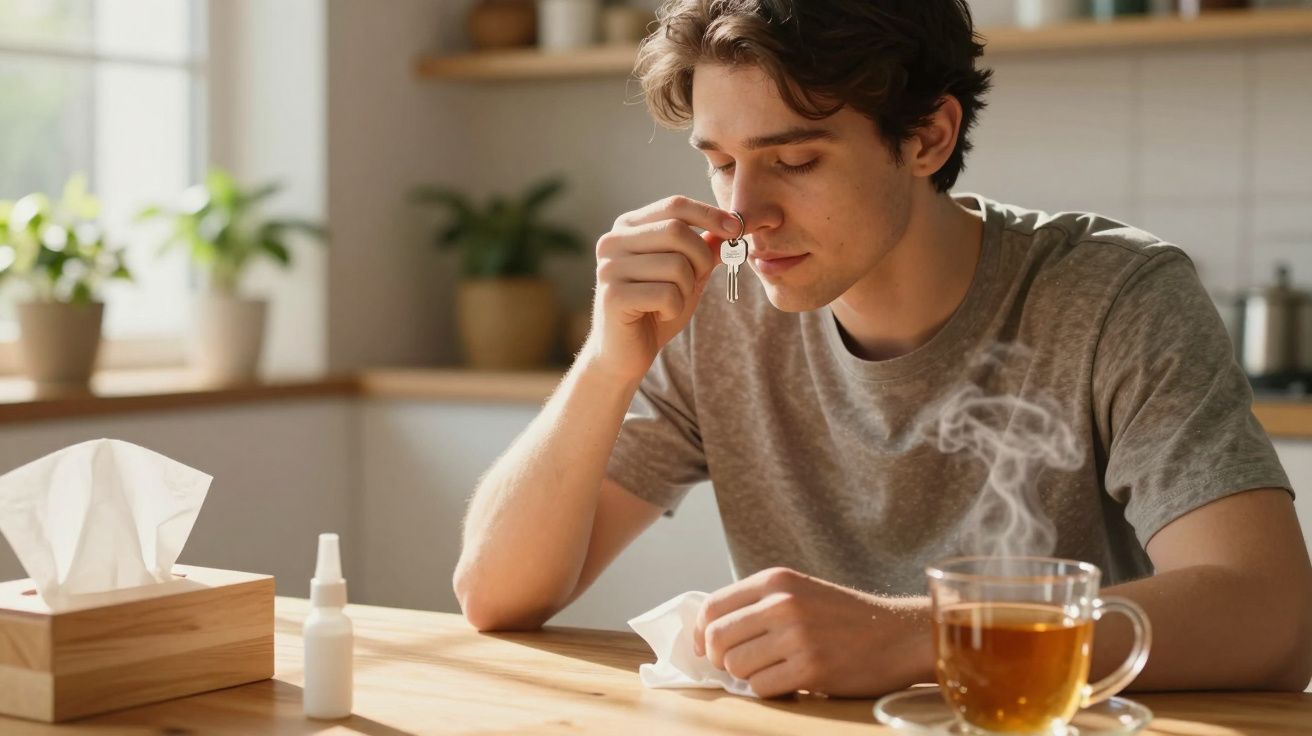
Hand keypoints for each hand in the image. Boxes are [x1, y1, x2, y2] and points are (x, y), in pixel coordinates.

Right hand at [580, 196, 740, 383]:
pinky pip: (666, 293)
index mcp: (628, 227)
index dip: (709, 214)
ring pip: (675, 264)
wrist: (624, 353)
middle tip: (697, 281)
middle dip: (701, 258)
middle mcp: (613, 241)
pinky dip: (674, 307)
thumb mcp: (686, 275)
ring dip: (687, 288)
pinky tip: (659, 314)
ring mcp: (609, 268)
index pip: (674, 205)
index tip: (736, 229)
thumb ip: (704, 249)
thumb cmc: (655, 310)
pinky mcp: (613, 296)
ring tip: (671, 301)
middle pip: (676, 231)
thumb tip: (731, 226)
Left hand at [692, 567, 933, 697]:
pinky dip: (769, 690)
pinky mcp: (811, 668)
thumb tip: (708, 629)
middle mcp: (782, 603)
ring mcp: (796, 636)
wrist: (899, 634)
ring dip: (748, 676)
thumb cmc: (845, 617)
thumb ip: (758, 604)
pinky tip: (789, 681)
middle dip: (720, 659)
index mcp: (776, 580)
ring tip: (772, 670)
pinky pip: (762, 688)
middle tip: (737, 665)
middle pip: (717, 639)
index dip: (701, 633)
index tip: (706, 647)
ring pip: (736, 666)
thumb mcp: (799, 592)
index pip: (712, 607)